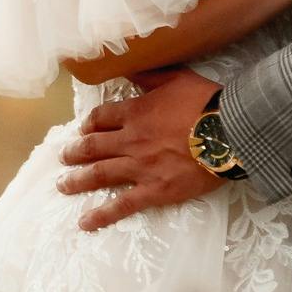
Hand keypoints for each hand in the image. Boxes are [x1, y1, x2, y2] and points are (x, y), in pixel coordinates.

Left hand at [57, 72, 225, 228]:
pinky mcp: (155, 190)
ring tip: (62, 185)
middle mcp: (130, 140)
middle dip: (74, 152)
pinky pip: (123, 205)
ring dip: (77, 180)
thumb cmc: (206, 102)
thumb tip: (128, 69)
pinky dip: (102, 214)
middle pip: (93, 146)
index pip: (101, 117)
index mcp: (135, 112)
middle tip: (64, 157)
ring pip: (99, 174)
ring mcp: (140, 167)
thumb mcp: (176, 78)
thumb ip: (149, 76)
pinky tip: (85, 222)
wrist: (229, 132)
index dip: (89, 123)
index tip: (83, 129)